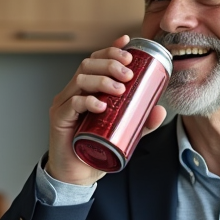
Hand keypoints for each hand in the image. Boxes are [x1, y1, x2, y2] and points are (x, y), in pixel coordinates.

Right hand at [47, 35, 167, 185]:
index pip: (97, 60)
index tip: (128, 44)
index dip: (111, 50)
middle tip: (129, 73)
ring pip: (80, 78)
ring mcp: (64, 103)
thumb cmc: (97, 148)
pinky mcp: (59, 118)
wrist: (77, 175)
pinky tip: (101, 106)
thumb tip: (160, 110)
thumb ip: (141, 122)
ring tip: (120, 90)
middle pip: (88, 63)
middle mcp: (73, 91)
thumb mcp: (124, 132)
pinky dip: (88, 101)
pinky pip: (72, 103)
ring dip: (102, 80)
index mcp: (87, 88)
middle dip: (110, 63)